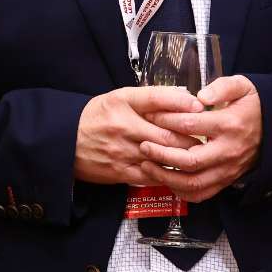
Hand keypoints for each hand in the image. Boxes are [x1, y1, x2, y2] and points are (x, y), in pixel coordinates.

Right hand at [74, 86, 202, 185]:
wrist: (64, 141)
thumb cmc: (97, 116)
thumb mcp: (120, 98)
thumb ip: (151, 97)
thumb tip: (184, 96)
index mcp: (123, 103)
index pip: (157, 99)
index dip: (181, 102)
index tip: (199, 105)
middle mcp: (124, 127)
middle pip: (166, 133)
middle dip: (190, 136)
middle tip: (207, 136)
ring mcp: (122, 152)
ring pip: (161, 156)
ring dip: (183, 156)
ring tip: (199, 154)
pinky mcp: (120, 172)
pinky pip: (150, 175)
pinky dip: (167, 173)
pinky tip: (179, 170)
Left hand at [137, 75, 262, 202]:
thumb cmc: (252, 106)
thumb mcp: (243, 86)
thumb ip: (222, 86)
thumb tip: (200, 96)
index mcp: (229, 124)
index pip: (191, 125)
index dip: (166, 120)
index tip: (150, 115)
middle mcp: (228, 150)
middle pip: (190, 160)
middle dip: (162, 154)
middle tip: (143, 145)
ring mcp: (227, 169)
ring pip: (193, 183)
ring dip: (166, 177)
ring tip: (146, 166)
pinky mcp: (226, 181)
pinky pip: (201, 194)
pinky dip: (180, 191)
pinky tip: (166, 180)